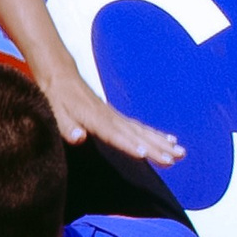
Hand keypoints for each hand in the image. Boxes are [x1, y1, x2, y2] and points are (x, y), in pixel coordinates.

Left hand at [39, 60, 183, 168]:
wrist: (61, 77)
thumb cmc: (56, 98)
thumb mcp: (55, 112)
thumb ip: (67, 127)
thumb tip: (79, 138)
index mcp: (94, 119)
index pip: (114, 135)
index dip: (129, 145)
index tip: (144, 155)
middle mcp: (110, 117)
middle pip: (136, 135)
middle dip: (156, 148)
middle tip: (174, 159)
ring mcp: (116, 117)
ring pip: (143, 131)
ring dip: (162, 143)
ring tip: (181, 153)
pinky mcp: (118, 117)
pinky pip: (140, 127)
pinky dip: (156, 134)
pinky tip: (170, 140)